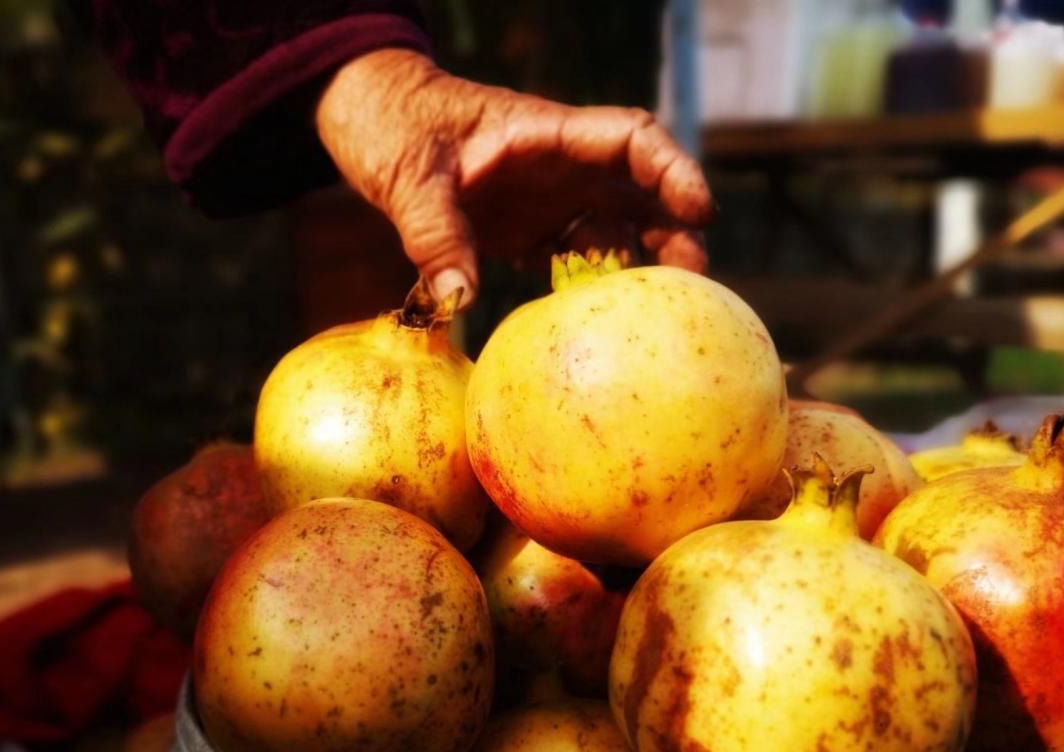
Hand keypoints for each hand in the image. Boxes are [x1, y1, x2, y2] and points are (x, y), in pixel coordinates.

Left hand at [315, 49, 713, 307]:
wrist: (364, 114)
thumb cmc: (390, 122)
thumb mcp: (409, 177)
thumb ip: (434, 235)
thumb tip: (459, 302)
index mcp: (545, 136)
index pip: (631, 140)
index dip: (672, 170)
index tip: (698, 211)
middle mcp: (558, 167)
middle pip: (638, 192)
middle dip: (674, 230)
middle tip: (694, 282)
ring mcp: (543, 199)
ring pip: (611, 229)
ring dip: (636, 267)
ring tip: (655, 316)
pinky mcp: (523, 228)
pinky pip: (569, 258)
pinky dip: (586, 288)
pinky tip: (593, 326)